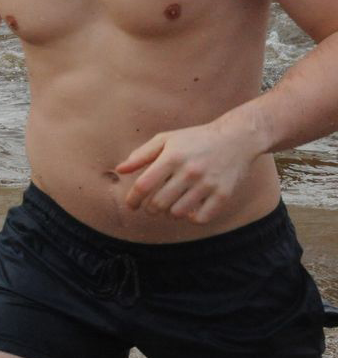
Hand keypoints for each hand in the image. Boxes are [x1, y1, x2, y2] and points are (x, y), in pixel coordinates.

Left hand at [114, 118, 262, 222]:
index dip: (132, 199)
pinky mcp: (224, 194)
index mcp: (172, 157)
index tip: (131, 205)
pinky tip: (189, 211)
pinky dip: (192, 219)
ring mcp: (208, 184)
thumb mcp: (166, 139)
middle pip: (158, 203)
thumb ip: (141, 155)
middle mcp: (189, 171)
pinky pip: (202, 218)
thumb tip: (119, 170)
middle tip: (151, 206)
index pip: (144, 185)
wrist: (236, 138)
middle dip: (150, 209)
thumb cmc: (195, 139)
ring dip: (169, 214)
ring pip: (178, 213)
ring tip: (169, 207)